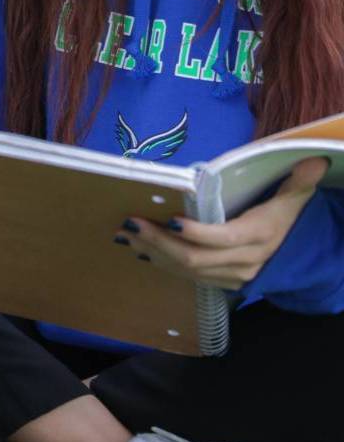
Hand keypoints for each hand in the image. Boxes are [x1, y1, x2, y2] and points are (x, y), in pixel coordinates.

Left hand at [117, 157, 327, 288]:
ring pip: (187, 270)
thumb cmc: (283, 218)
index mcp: (257, 237)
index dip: (197, 233)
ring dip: (154, 252)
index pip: (223, 238)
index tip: (171, 219)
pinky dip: (162, 263)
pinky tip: (141, 250)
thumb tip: (314, 160)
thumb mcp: (292, 200)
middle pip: (196, 258)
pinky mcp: (220, 281)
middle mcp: (243, 262)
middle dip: (159, 241)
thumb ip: (298, 182)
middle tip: (131, 224)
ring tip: (126, 235)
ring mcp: (230, 276)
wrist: (295, 255)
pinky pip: (188, 277)